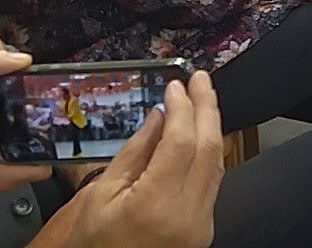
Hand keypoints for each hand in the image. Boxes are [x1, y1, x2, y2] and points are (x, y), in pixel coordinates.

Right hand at [65, 73, 221, 247]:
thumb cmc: (94, 245)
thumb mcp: (99, 197)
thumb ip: (133, 154)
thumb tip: (157, 116)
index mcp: (154, 204)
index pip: (180, 142)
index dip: (182, 108)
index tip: (176, 86)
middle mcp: (186, 213)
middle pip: (209, 148)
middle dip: (207, 107)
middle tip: (200, 80)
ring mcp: (201, 223)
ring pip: (217, 163)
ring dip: (211, 127)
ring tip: (202, 99)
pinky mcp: (205, 228)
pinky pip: (212, 181)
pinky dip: (207, 153)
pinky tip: (199, 134)